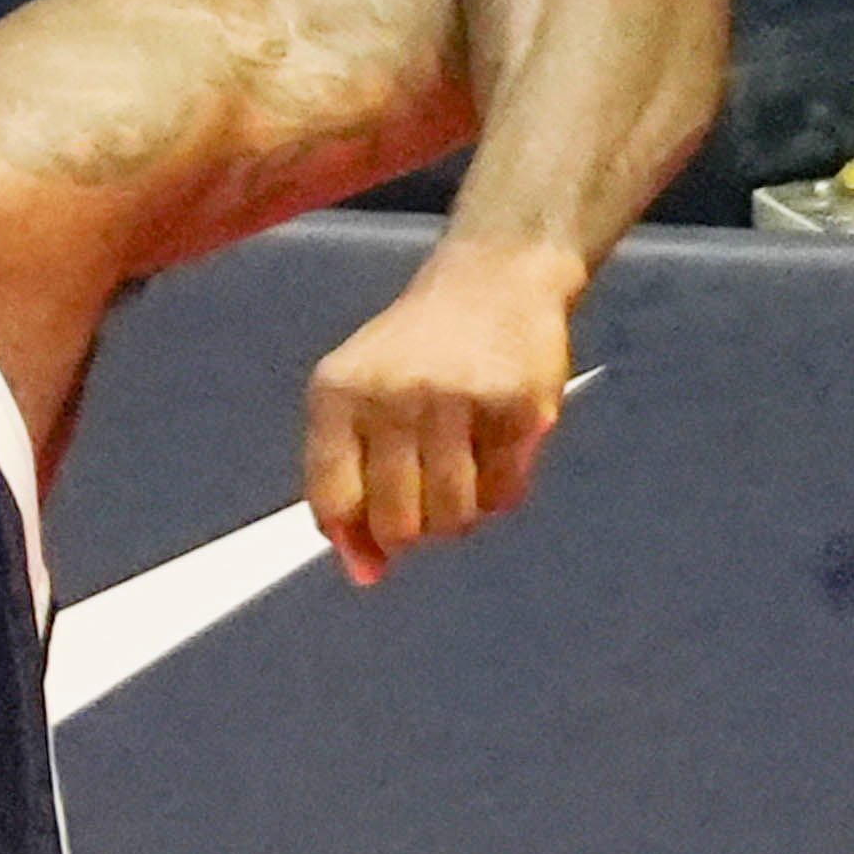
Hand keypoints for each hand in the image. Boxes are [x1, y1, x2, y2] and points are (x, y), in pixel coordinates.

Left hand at [303, 245, 578, 585]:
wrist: (495, 277)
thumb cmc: (415, 354)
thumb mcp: (358, 400)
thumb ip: (346, 485)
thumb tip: (365, 575)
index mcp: (338, 392)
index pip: (335, 503)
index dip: (357, 536)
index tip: (375, 532)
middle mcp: (394, 394)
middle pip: (398, 525)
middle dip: (413, 530)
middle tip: (426, 495)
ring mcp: (459, 399)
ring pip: (453, 518)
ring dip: (459, 515)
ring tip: (461, 472)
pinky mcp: (518, 407)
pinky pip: (505, 496)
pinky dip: (500, 491)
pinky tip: (496, 450)